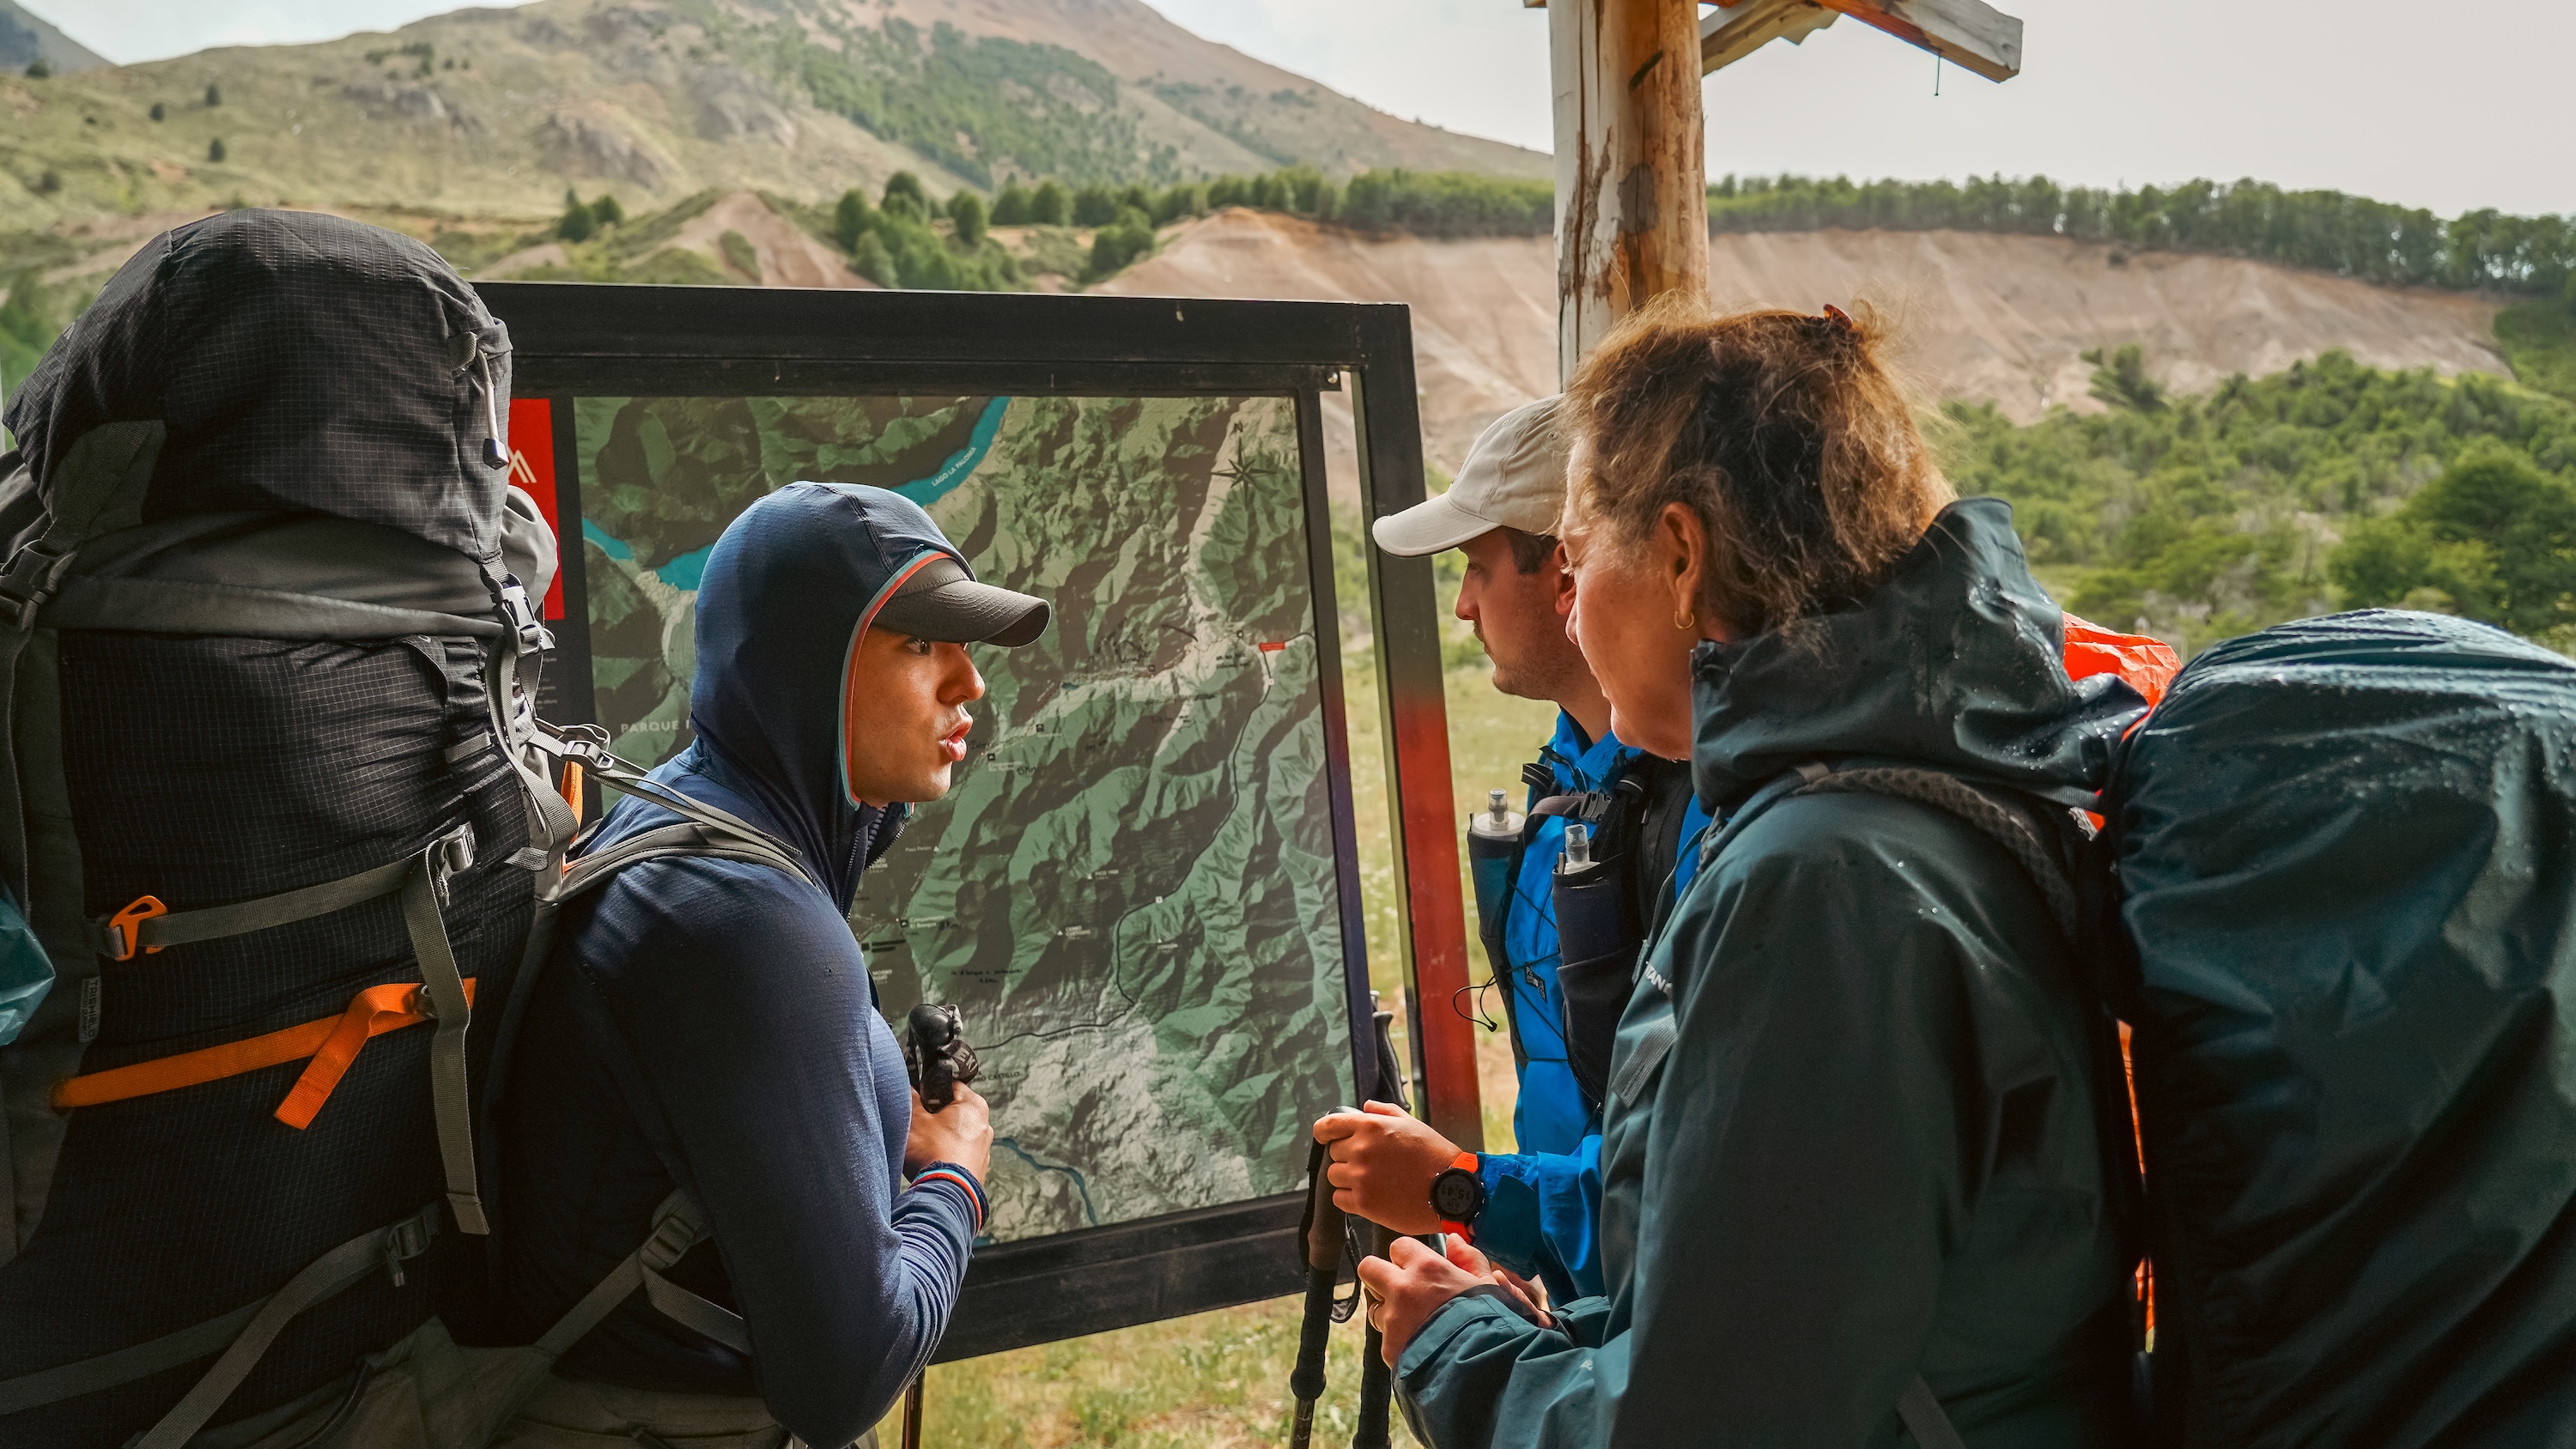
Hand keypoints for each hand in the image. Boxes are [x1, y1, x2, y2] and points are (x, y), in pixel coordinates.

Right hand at [904, 1083, 991, 1180]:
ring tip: (924, 1148)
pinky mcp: (978, 1168)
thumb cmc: (932, 1153)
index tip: (918, 1101)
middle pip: (954, 1112)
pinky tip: (934, 1162)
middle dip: (936, 1117)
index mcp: (974, 1105)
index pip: (951, 1086)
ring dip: (941, 1138)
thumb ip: (911, 1099)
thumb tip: (908, 1089)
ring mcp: (983, 1149)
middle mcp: (984, 1125)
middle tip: (919, 1126)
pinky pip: (960, 1154)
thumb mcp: (914, 1120)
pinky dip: (948, 1155)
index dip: (930, 1091)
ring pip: (957, 1135)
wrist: (945, 1193)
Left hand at [1312, 1100, 1459, 1234]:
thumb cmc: (1434, 1154)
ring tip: (1372, 1181)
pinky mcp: (1363, 1203)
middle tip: (1371, 1164)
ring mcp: (1360, 1177)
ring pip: (1334, 1176)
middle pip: (1333, 1153)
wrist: (1449, 1189)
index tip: (1325, 1137)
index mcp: (1370, 1126)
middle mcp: (1360, 1150)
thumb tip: (1365, 1106)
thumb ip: (1384, 1111)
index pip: (1327, 1126)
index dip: (1323, 1132)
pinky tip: (1370, 1195)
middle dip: (1347, 1157)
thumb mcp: (1412, 1123)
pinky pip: (1339, 1199)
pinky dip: (1350, 1198)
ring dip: (1347, 1178)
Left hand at [1356, 1235, 1487, 1364]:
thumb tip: (1455, 1241)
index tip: (1417, 1269)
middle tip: (1400, 1290)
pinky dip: (1399, 1342)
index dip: (1407, 1258)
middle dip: (1380, 1276)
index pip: (1398, 1247)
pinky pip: (1386, 1339)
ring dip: (1389, 1313)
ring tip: (1417, 1326)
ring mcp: (1392, 1319)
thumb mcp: (1486, 1285)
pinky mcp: (1388, 1347)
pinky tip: (1422, 1348)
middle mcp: (1403, 1289)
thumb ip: (1469, 1258)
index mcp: (1426, 1268)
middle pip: (1369, 1268)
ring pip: (1376, 1308)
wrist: (1480, 1367)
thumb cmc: (1488, 1323)